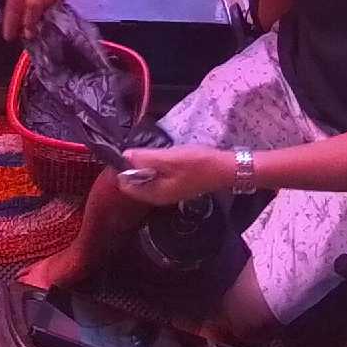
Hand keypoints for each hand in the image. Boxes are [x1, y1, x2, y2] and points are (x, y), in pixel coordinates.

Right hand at [2, 0, 74, 41]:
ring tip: (32, 38)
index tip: (9, 39)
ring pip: (28, 17)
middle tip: (22, 41)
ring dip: (30, 26)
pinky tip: (41, 29)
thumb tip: (27, 34)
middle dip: (19, 28)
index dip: (9, 27)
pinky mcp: (42, 1)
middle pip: (17, 17)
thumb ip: (29, 19)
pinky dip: (38, 22)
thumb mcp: (34, 2)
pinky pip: (38, 15)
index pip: (8, 15)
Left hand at [115, 145, 232, 205]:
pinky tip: (160, 158)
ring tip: (146, 151)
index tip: (123, 153)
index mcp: (154, 193)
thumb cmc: (197, 164)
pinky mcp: (174, 186)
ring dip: (143, 166)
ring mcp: (167, 192)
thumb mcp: (169, 158)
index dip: (122, 169)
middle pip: (135, 183)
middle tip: (136, 150)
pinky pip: (156, 178)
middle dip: (132, 167)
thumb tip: (124, 156)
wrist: (224, 170)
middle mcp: (158, 197)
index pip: (126, 185)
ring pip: (146, 180)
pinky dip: (153, 168)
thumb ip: (146, 159)